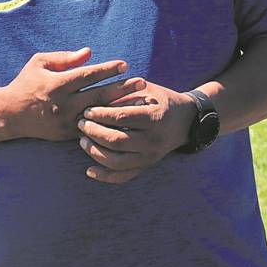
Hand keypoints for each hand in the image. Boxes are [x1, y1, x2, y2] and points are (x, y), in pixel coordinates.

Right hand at [3, 49, 144, 141]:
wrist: (10, 115)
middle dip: (122, 89)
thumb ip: (65, 57)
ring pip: (99, 115)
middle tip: (142, 82)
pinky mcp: (67, 135)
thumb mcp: (40, 62)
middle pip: (98, 96)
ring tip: (140, 101)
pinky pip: (93, 129)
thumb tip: (90, 52)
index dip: (107, 70)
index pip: (87, 76)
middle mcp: (63, 105)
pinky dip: (109, 123)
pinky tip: (125, 119)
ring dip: (120, 108)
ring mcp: (66, 122)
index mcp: (56, 85)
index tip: (124, 65)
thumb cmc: (27, 83)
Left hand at [77, 82, 197, 183]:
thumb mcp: (146, 90)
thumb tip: (95, 100)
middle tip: (80, 124)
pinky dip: (104, 176)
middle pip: (117, 141)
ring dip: (95, 153)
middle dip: (94, 133)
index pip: (122, 118)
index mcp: (154, 118)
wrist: (186, 121)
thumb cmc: (161, 100)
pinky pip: (123, 177)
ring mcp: (150, 157)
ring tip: (82, 140)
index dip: (100, 115)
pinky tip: (89, 170)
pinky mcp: (146, 166)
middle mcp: (153, 140)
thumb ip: (123, 94)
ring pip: (116, 162)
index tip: (87, 110)